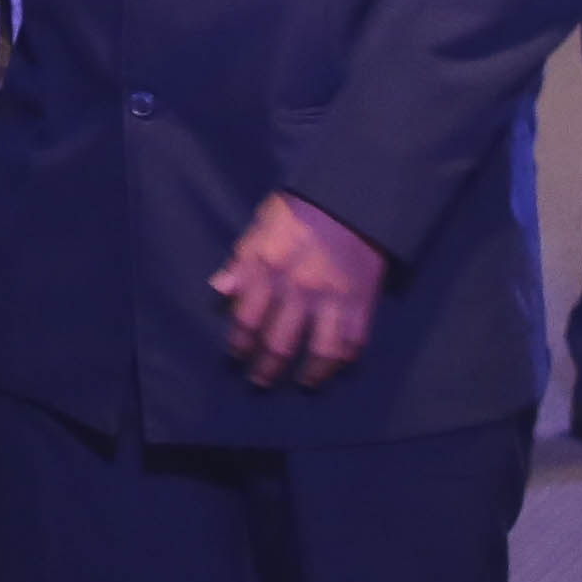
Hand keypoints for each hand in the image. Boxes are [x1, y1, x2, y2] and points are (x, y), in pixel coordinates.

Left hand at [208, 191, 384, 388]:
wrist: (354, 197)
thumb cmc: (300, 210)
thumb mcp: (260, 225)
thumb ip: (241, 260)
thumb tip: (219, 289)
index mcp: (267, 267)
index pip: (245, 319)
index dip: (238, 343)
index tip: (235, 355)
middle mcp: (297, 289)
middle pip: (277, 343)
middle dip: (265, 369)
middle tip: (259, 381)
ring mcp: (332, 299)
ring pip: (318, 352)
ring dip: (307, 375)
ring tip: (300, 383)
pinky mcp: (361, 303)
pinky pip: (352, 343)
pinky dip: (343, 361)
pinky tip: (333, 368)